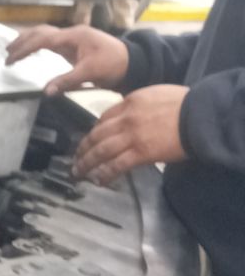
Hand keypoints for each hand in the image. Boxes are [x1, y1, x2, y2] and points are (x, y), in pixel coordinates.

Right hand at [5, 25, 130, 95]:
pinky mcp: (74, 45)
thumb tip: (46, 91)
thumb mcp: (91, 73)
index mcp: (73, 37)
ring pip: (45, 33)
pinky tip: (32, 51)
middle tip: (6, 53)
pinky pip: (51, 40)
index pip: (42, 40)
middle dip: (22, 41)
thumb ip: (67, 81)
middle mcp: (71, 33)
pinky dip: (37, 44)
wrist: (132, 61)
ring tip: (13, 50)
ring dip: (28, 40)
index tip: (10, 60)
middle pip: (40, 32)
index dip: (24, 49)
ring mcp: (72, 38)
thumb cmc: (114, 64)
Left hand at [73, 86, 187, 184]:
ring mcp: (132, 137)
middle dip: (83, 149)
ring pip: (101, 151)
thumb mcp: (157, 95)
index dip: (94, 131)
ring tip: (79, 172)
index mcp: (130, 102)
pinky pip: (117, 165)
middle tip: (76, 158)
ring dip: (87, 163)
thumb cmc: (185, 104)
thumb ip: (140, 105)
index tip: (89, 139)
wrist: (199, 115)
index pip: (104, 117)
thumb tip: (133, 114)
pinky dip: (105, 174)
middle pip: (97, 135)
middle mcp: (126, 119)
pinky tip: (99, 180)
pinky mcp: (141, 153)